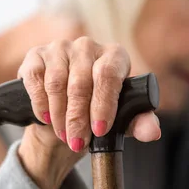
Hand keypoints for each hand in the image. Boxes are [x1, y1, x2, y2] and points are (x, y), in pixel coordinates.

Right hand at [16, 37, 160, 188]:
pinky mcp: (36, 55)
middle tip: (77, 142)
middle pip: (80, 82)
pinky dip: (40, 103)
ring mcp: (60, 48)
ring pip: (56, 83)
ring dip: (59, 115)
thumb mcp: (122, 120)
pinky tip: (46, 118)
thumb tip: (153, 133)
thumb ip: (139, 123)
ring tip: (64, 135)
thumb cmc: (100, 112)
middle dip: (78, 118)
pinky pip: (35, 79)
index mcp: (115, 55)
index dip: (103, 104)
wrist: (67, 112)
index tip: (100, 130)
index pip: (108, 75)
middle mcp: (88, 46)